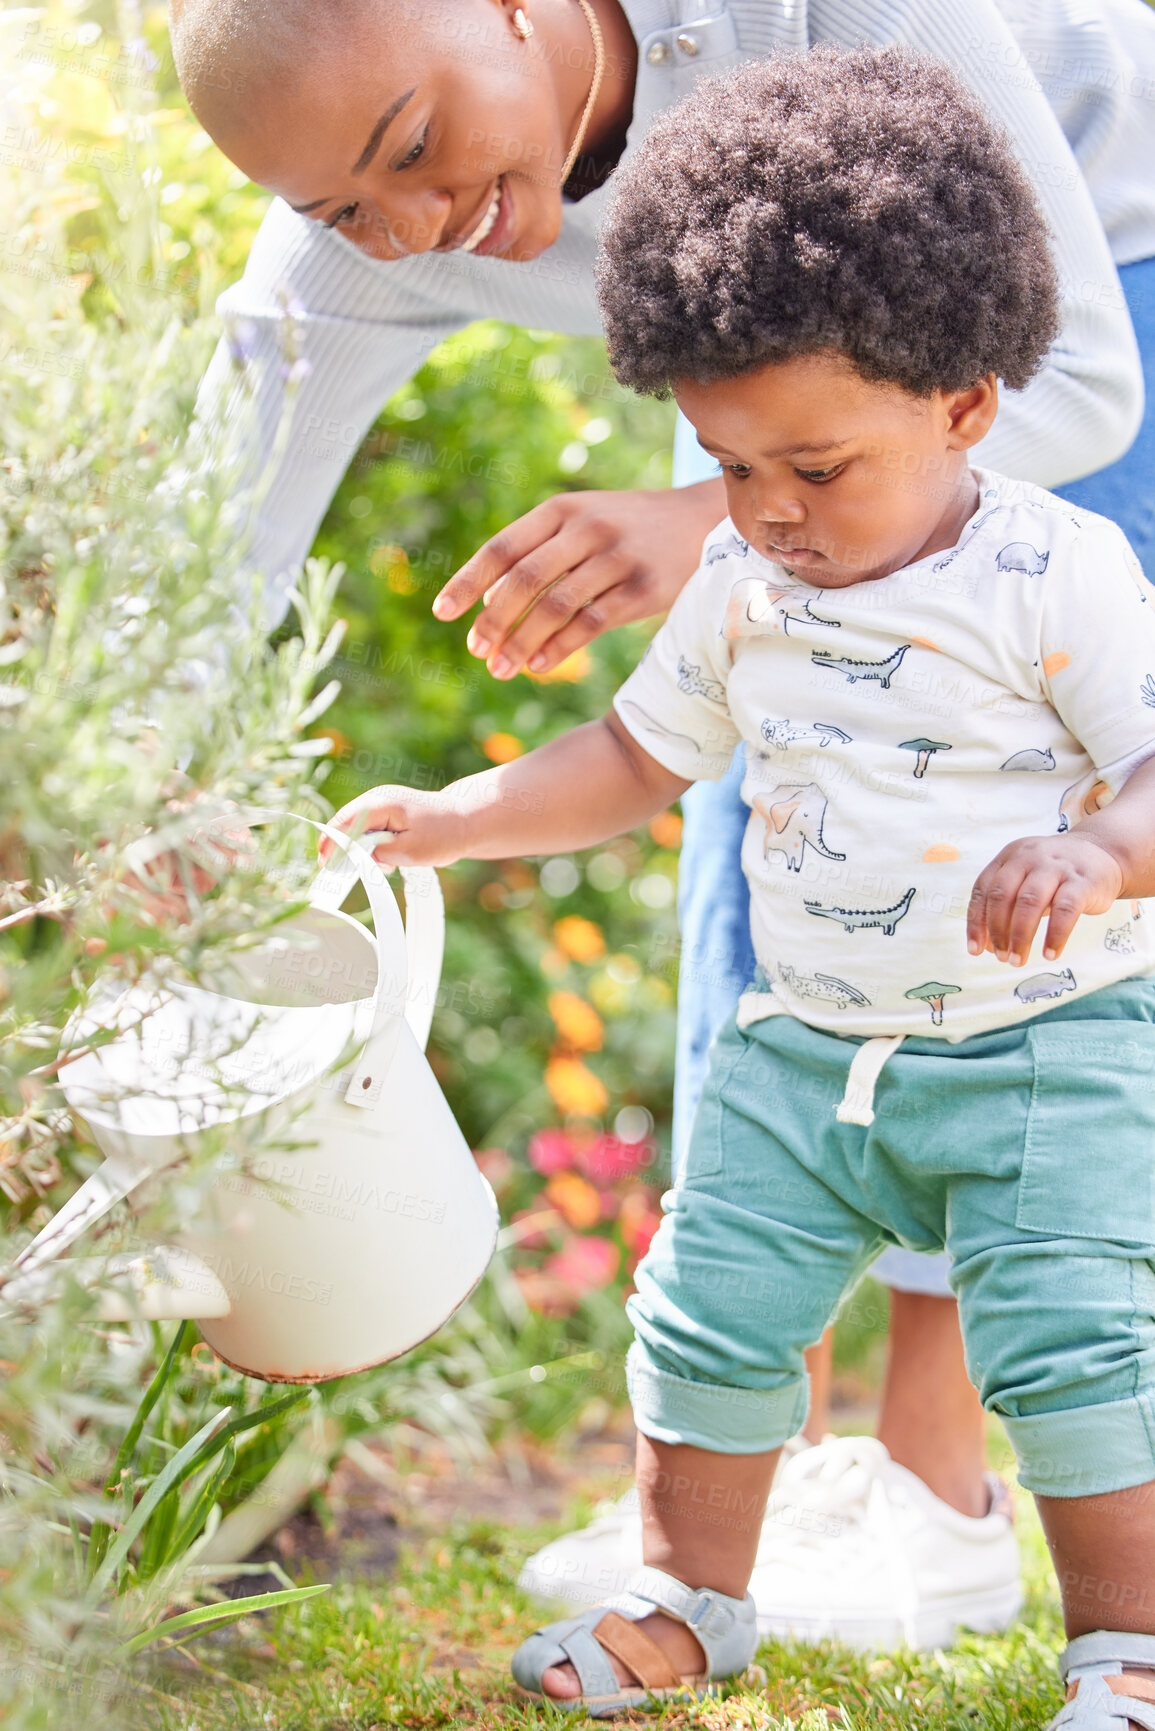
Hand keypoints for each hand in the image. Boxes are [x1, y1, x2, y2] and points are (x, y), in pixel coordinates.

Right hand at [319, 786, 467, 868]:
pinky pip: (369, 828)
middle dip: (341, 848)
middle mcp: (377, 799)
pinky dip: (372, 845)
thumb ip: (379, 853)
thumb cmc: (442, 835)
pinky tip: (388, 859)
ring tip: (383, 865)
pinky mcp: (388, 811)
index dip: (330, 844)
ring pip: (356, 827)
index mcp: (380, 803)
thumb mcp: (409, 851)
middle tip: (338, 872)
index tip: (324, 865)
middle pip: (345, 823)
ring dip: (361, 848)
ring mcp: (382, 803)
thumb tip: (357, 857)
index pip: (344, 822)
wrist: (466, 821)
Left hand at [431, 479, 725, 679]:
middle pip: (524, 580)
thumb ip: (537, 556)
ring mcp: (616, 558)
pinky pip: (591, 623)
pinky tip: (538, 666)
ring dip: (521, 643)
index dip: (467, 583)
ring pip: (555, 606)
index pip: (502, 548)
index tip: (442, 614)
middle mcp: (586, 529)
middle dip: (493, 621)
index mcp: (561, 511)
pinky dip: (559, 648)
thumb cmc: (626, 530)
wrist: (700, 521)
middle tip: (476, 653)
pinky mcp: (643, 588)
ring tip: (500, 669)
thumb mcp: (581, 524)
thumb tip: (486, 605)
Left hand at [967, 833, 1123, 964]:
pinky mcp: (1082, 881)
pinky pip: (1065, 911)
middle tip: (1001, 957)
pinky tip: (1050, 954)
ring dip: (1020, 936)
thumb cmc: (1055, 875)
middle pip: (1002, 896)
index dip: (976, 922)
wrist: (1103, 854)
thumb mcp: (1026, 881)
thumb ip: (1005, 907)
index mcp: (1010, 856)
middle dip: (997, 931)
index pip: (983, 889)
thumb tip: (986, 946)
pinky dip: (1055, 936)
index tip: (975, 950)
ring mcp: (1056, 867)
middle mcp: (1029, 857)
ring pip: (1029, 903)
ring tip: (1018, 960)